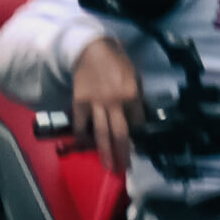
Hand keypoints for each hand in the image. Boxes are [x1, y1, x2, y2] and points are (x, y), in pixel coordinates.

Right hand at [70, 36, 145, 174]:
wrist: (92, 51)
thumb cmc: (117, 62)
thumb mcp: (135, 76)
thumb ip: (137, 96)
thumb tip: (139, 115)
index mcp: (132, 95)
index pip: (138, 123)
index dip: (139, 137)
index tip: (139, 149)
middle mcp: (115, 103)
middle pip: (120, 134)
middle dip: (123, 154)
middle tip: (125, 168)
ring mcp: (96, 105)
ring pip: (101, 134)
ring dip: (105, 153)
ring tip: (108, 167)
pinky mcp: (80, 104)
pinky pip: (82, 125)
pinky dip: (82, 136)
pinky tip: (84, 146)